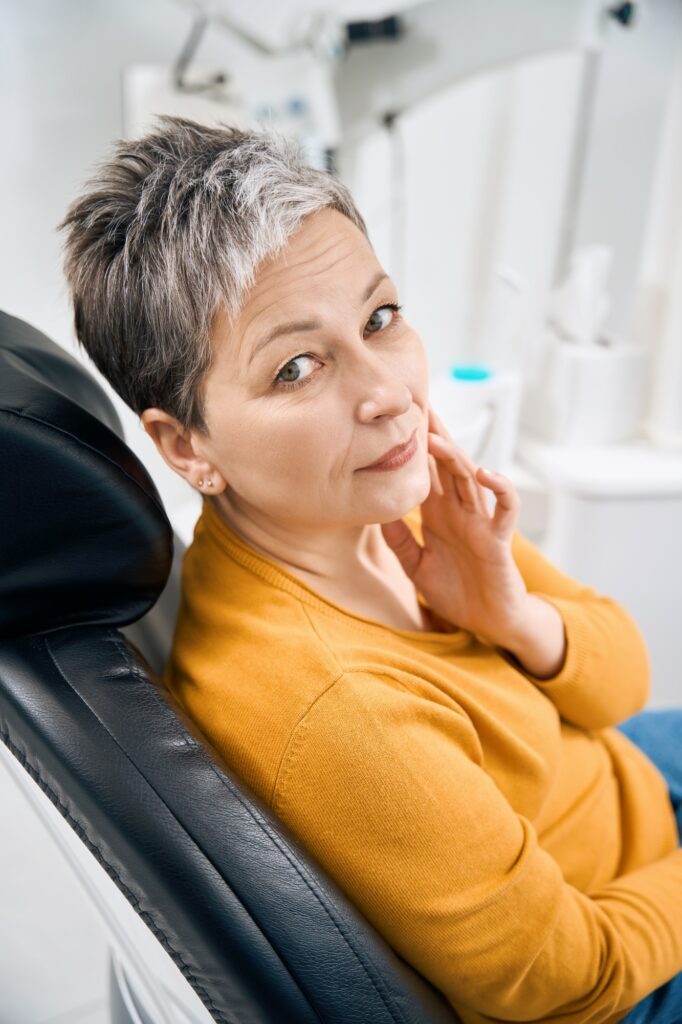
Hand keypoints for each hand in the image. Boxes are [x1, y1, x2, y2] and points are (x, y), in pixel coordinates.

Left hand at [381, 405, 529, 645]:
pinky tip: (486, 473)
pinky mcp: (498, 539)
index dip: (413, 445)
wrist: (487, 623)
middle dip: (434, 434)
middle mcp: (459, 511)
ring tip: (434, 437)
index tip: (397, 417)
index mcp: (438, 514)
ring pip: (469, 478)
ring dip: (454, 456)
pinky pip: (504, 508)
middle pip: (447, 463)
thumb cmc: (456, 592)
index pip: (425, 471)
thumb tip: (376, 512)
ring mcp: (480, 521)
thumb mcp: (416, 565)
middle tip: (417, 404)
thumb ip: (399, 541)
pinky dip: (500, 488)